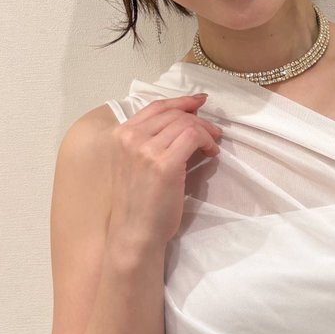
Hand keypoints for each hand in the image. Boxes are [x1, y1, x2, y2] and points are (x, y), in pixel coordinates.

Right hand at [106, 93, 221, 251]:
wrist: (134, 233)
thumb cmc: (138, 203)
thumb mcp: (136, 163)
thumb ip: (151, 141)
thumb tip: (186, 120)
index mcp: (120, 135)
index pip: (156, 107)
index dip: (181, 100)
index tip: (199, 101)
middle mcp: (130, 138)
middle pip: (173, 113)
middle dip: (198, 118)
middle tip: (213, 130)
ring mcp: (146, 150)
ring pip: (185, 123)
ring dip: (205, 131)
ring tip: (213, 144)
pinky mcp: (164, 164)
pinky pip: (193, 137)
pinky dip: (207, 141)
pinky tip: (211, 153)